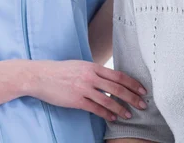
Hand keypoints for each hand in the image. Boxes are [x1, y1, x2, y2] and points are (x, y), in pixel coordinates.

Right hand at [30, 60, 146, 120]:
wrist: (40, 75)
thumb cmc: (60, 70)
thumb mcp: (80, 65)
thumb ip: (95, 71)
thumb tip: (109, 78)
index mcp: (93, 67)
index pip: (118, 75)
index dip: (133, 83)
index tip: (142, 90)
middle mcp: (90, 76)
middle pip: (117, 88)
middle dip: (132, 97)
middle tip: (143, 104)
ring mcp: (83, 88)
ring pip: (108, 100)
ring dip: (121, 108)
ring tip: (129, 115)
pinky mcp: (76, 100)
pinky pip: (95, 108)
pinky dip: (105, 114)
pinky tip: (112, 118)